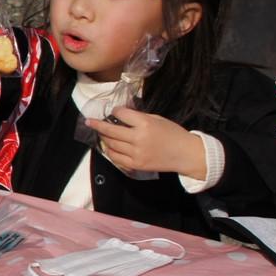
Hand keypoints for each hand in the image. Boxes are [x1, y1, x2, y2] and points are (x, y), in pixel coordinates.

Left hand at [85, 108, 207, 178]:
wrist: (186, 154)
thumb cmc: (173, 133)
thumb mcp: (157, 119)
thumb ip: (138, 117)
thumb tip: (121, 113)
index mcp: (145, 124)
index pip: (121, 114)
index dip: (115, 111)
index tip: (113, 111)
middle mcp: (138, 138)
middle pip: (111, 131)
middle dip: (97, 125)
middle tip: (89, 122)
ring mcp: (136, 153)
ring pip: (111, 144)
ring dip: (104, 138)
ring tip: (101, 134)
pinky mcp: (136, 164)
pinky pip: (116, 158)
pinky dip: (110, 151)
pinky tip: (109, 147)